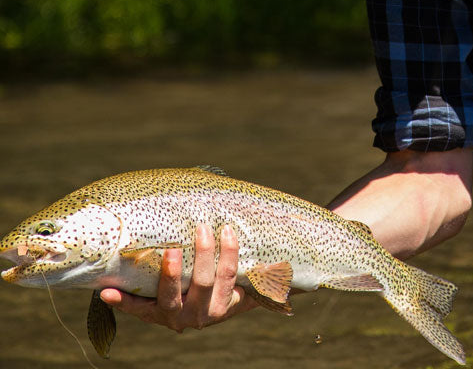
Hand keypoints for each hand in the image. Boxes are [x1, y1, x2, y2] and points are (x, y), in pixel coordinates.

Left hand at [100, 223, 258, 331]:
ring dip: (169, 274)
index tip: (228, 229)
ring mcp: (174, 317)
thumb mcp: (250, 283)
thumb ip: (263, 268)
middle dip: (203, 255)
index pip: (229, 276)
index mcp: (225, 305)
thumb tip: (291, 251)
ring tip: (169, 252)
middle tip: (201, 229)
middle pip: (202, 284)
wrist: (207, 315)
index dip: (230, 253)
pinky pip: (137, 309)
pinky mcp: (152, 316)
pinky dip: (122, 301)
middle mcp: (200, 315)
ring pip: (170, 298)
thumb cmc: (231, 287)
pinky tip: (107, 292)